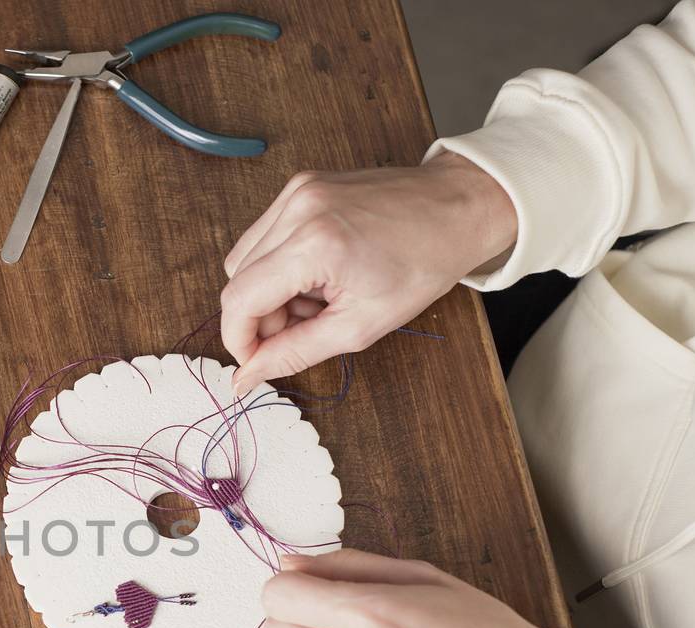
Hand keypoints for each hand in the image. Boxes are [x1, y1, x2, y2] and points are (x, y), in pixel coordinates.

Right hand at [221, 153, 517, 395]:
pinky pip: (264, 236)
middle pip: (237, 279)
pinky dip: (279, 265)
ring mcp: (296, 191)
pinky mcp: (300, 185)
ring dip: (268, 291)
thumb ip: (294, 353)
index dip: (239, 340)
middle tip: (302, 328)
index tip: (256, 361)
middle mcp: (297, 209)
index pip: (239, 300)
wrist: (457, 208)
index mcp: (314, 243)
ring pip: (245, 258)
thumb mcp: (360, 326)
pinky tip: (316, 274)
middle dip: (259, 316)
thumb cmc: (423, 264)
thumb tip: (247, 376)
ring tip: (315, 299)